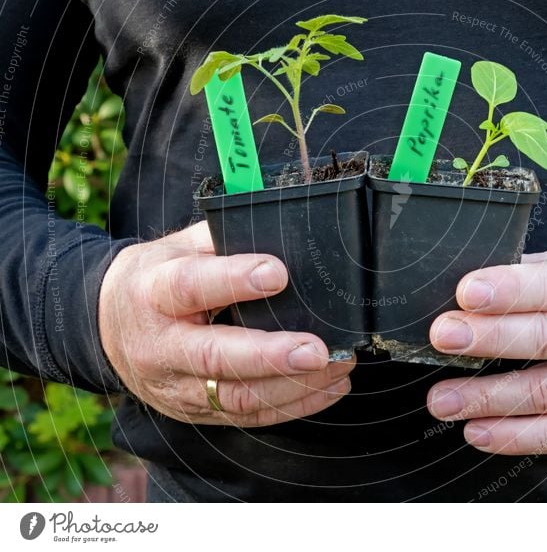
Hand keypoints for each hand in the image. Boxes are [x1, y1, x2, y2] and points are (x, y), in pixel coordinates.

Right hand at [99, 221, 352, 425]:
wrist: (107, 328)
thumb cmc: (156, 279)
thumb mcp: (177, 247)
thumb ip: (222, 238)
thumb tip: (282, 229)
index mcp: (152, 293)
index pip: (189, 287)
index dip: (232, 281)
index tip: (278, 273)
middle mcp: (160, 347)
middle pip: (214, 357)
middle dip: (269, 356)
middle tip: (317, 350)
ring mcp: (176, 387)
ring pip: (235, 397)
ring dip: (293, 386)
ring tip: (338, 365)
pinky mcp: (196, 412)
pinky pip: (248, 417)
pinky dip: (294, 406)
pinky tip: (330, 387)